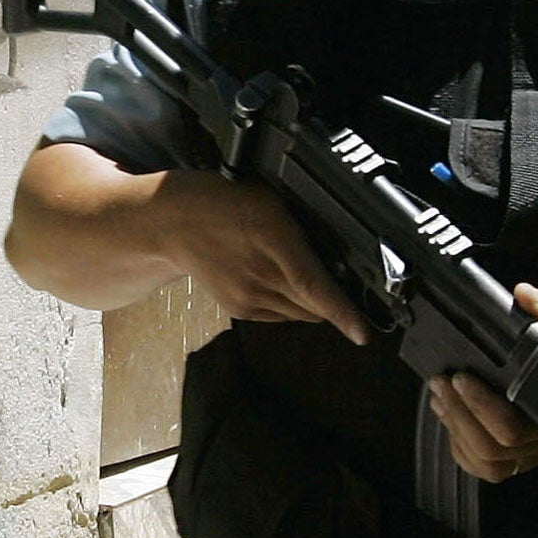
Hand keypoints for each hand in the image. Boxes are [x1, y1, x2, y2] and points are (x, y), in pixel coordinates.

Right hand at [160, 171, 371, 344]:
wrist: (174, 223)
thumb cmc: (225, 203)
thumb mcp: (272, 203)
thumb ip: (305, 231)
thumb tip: (338, 257)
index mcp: (274, 241)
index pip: (315, 286)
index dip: (343, 312)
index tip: (363, 334)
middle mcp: (262, 276)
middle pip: (314, 306)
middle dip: (332, 298)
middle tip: (333, 275)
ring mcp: (248, 298)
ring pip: (299, 313)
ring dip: (309, 300)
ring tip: (292, 270)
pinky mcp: (239, 309)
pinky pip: (279, 315)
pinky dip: (287, 303)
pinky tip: (272, 278)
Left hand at [429, 282, 537, 482]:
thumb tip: (524, 295)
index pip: (510, 430)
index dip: (477, 406)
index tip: (458, 376)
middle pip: (491, 451)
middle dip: (457, 416)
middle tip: (439, 383)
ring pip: (489, 464)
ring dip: (457, 435)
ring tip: (440, 399)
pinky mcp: (531, 447)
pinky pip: (492, 464)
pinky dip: (466, 447)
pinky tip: (454, 417)